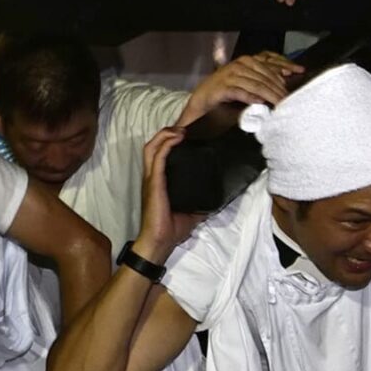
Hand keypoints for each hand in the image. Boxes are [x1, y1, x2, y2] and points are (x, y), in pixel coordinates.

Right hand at [135, 125, 189, 259]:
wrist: (160, 242)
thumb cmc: (172, 229)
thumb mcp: (192, 211)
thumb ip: (201, 201)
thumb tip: (219, 198)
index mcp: (158, 181)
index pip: (159, 154)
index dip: (168, 141)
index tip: (185, 135)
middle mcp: (151, 176)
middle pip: (152, 145)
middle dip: (166, 133)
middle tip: (184, 128)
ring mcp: (151, 178)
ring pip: (152, 147)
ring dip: (165, 135)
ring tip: (180, 129)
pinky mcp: (153, 182)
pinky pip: (158, 157)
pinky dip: (166, 145)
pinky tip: (176, 139)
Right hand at [183, 52, 299, 123]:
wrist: (201, 102)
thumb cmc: (225, 93)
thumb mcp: (246, 84)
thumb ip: (262, 80)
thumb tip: (285, 80)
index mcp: (247, 61)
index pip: (270, 61)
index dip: (286, 65)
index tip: (299, 71)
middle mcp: (239, 65)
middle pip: (266, 76)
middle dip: (280, 88)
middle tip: (290, 99)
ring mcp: (230, 75)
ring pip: (257, 84)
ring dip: (270, 95)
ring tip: (280, 104)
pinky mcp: (222, 88)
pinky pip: (241, 92)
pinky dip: (252, 98)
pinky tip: (260, 103)